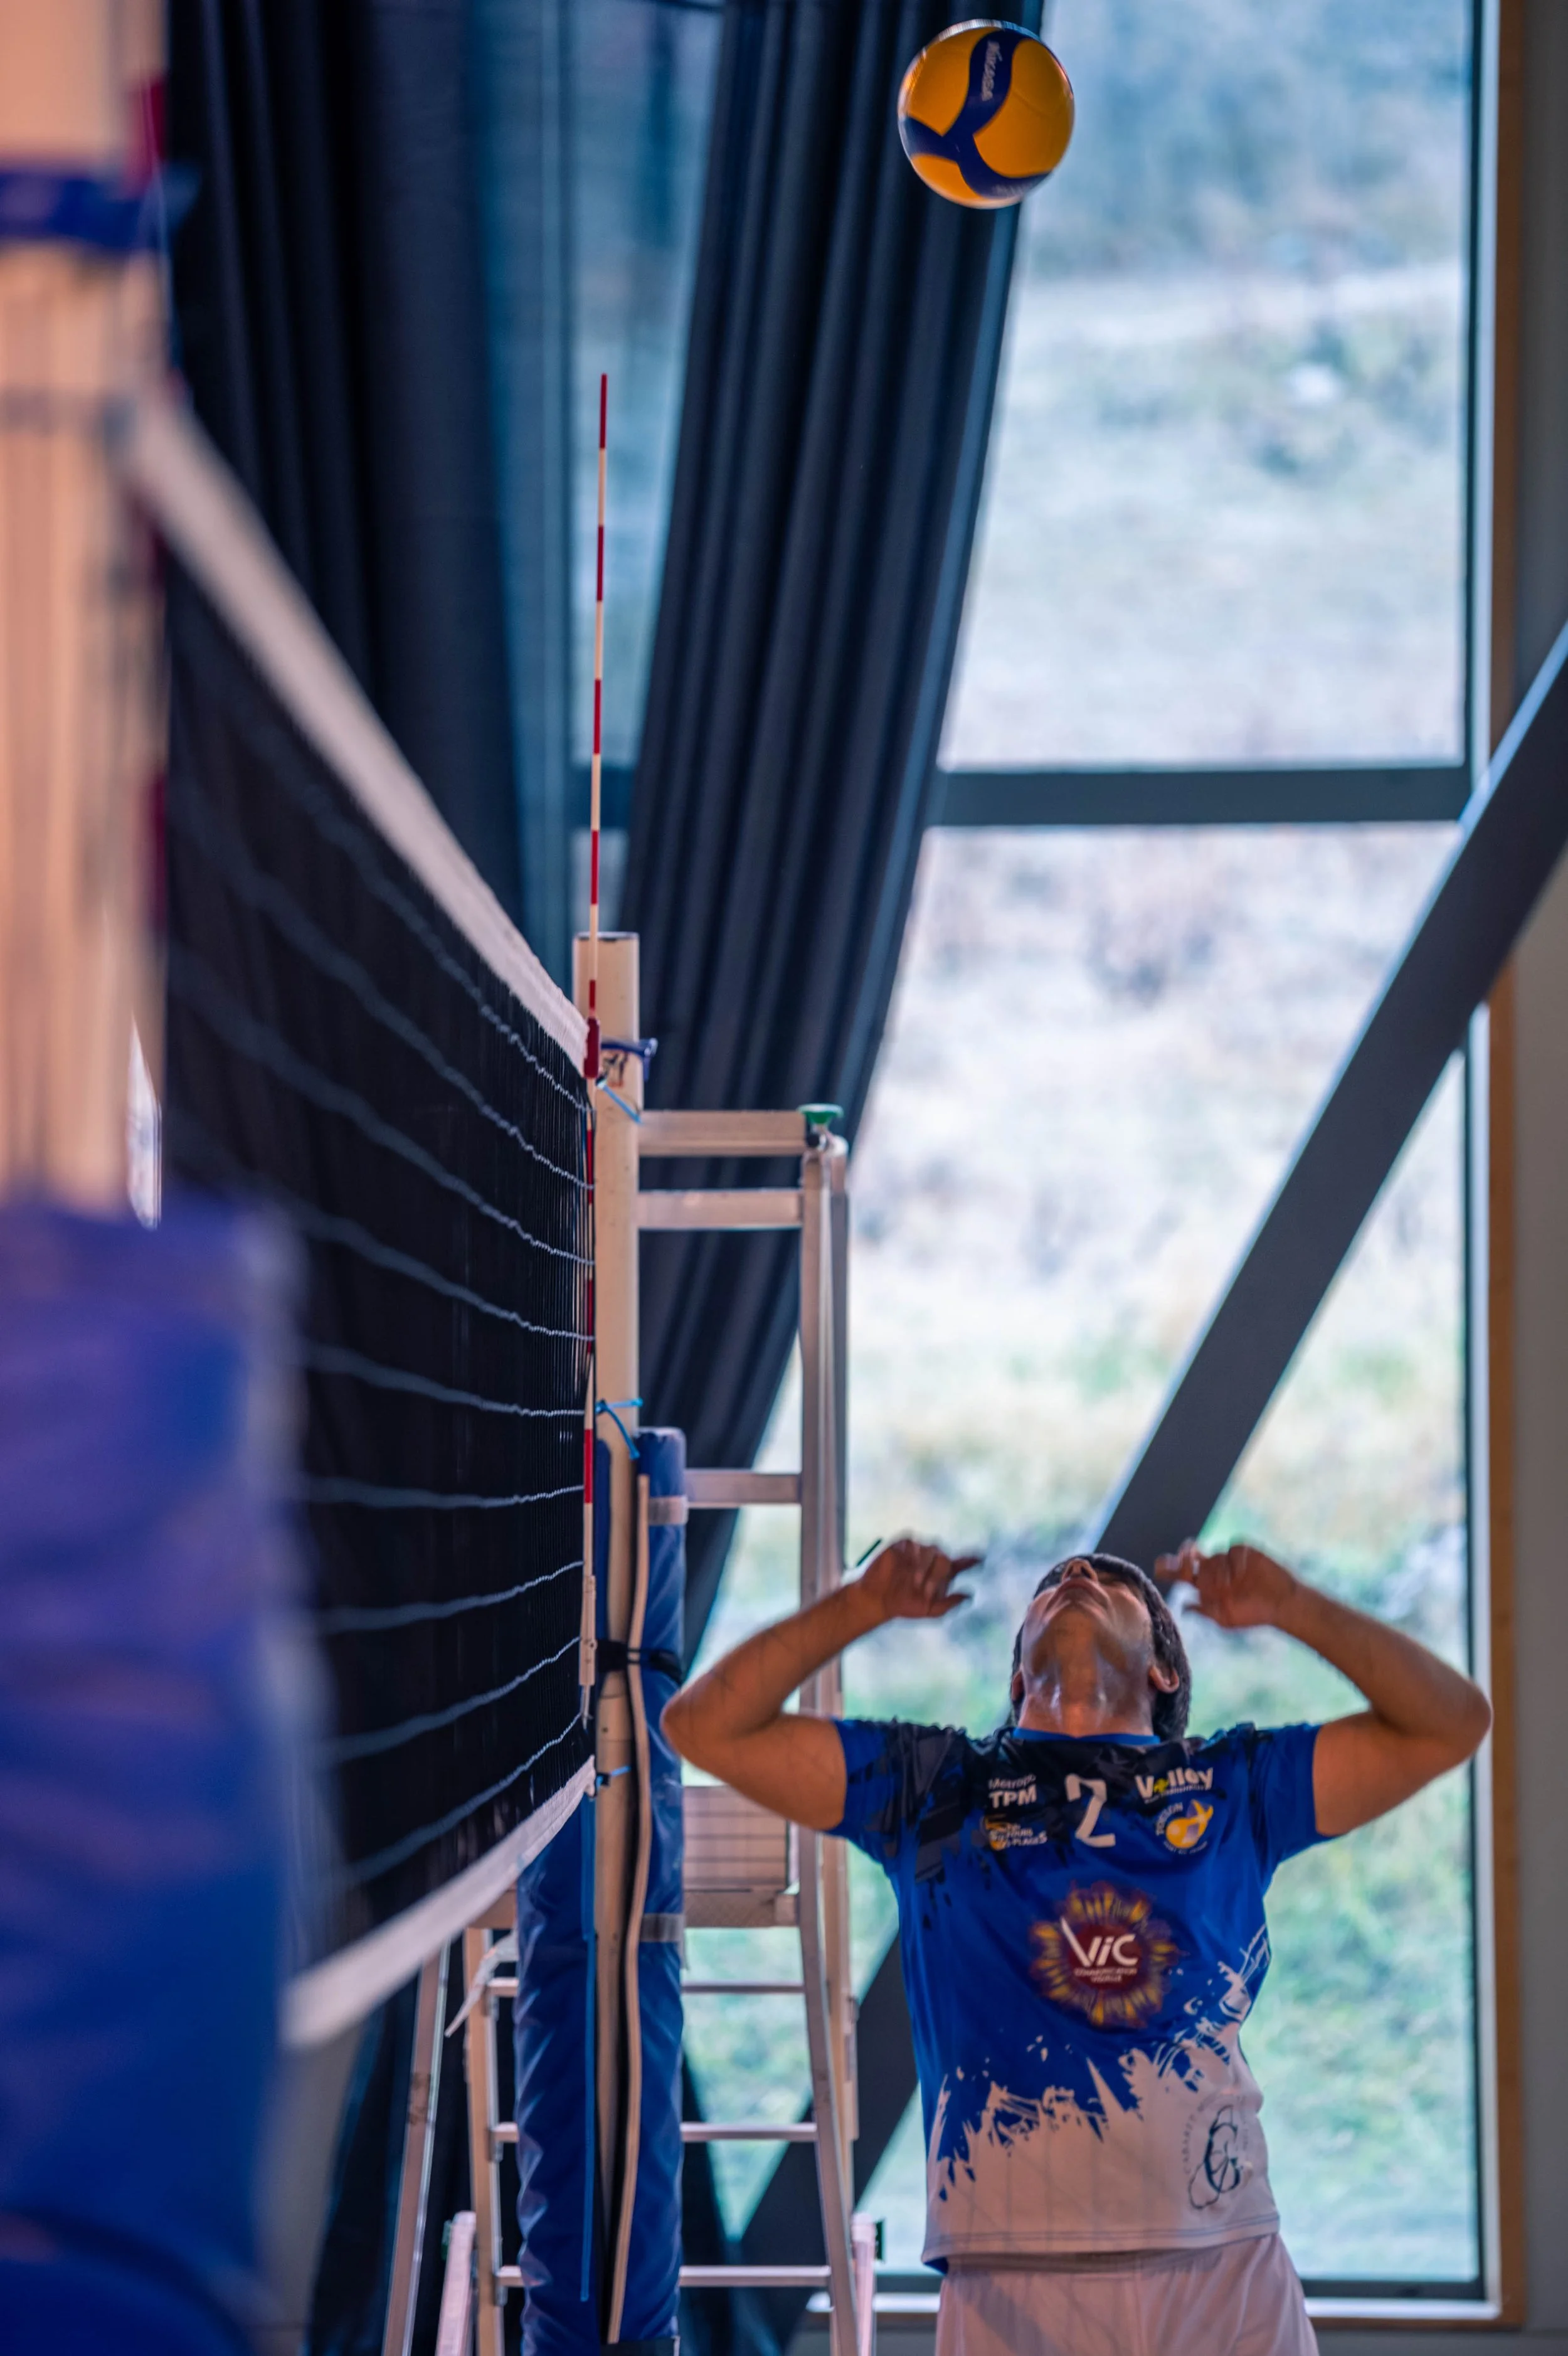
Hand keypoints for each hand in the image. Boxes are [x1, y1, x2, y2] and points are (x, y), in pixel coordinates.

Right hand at [858, 1537, 978, 1623]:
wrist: (879, 1600)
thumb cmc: (905, 1606)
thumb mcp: (930, 1610)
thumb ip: (949, 1603)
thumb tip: (970, 1595)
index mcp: (942, 1573)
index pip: (961, 1563)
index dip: (972, 1560)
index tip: (981, 1559)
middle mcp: (933, 1559)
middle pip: (945, 1558)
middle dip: (937, 1576)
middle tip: (926, 1592)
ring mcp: (918, 1550)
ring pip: (931, 1550)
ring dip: (925, 1568)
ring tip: (916, 1583)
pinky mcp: (903, 1545)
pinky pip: (913, 1543)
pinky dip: (913, 1555)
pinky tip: (909, 1567)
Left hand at [1155, 1539, 1298, 1630]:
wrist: (1281, 1603)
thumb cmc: (1253, 1614)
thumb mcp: (1225, 1618)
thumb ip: (1205, 1611)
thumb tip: (1184, 1606)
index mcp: (1206, 1586)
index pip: (1182, 1574)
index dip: (1169, 1568)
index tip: (1160, 1566)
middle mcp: (1214, 1570)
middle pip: (1191, 1560)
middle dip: (1187, 1562)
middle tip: (1190, 1564)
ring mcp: (1228, 1559)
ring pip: (1212, 1556)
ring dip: (1217, 1569)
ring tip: (1232, 1584)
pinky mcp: (1243, 1550)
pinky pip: (1231, 1550)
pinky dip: (1234, 1561)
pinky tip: (1244, 1573)